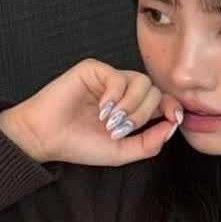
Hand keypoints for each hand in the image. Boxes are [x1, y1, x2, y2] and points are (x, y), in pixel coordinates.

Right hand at [0, 59, 183, 167]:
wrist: (47, 138)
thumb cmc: (80, 145)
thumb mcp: (122, 152)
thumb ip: (150, 143)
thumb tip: (173, 126)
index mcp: (132, 108)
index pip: (162, 100)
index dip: (172, 107)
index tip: (173, 119)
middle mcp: (123, 91)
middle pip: (154, 92)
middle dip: (142, 114)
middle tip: (119, 130)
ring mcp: (108, 79)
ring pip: (141, 82)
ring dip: (131, 106)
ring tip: (110, 122)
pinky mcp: (93, 69)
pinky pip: (118, 76)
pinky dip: (115, 95)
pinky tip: (102, 109)